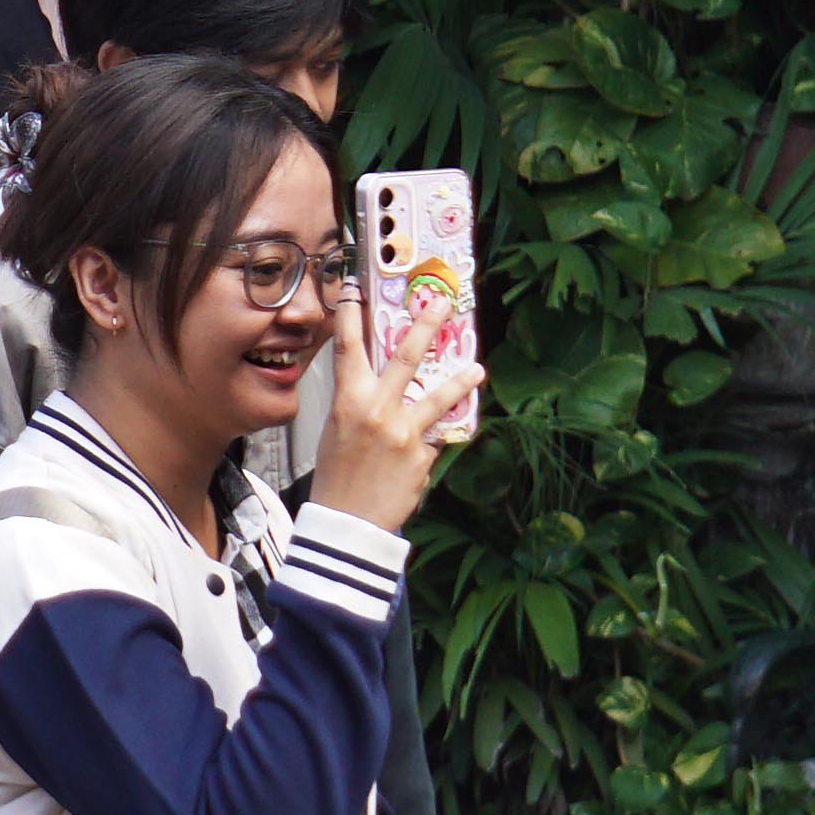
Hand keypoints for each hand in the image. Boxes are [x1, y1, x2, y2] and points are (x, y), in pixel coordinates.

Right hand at [308, 279, 483, 532]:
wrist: (347, 526)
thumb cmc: (337, 479)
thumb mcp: (337, 433)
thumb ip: (360, 405)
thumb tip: (387, 386)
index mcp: (348, 403)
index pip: (348, 349)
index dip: (352, 315)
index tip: (357, 288)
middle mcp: (377, 411)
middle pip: (406, 357)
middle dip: (425, 326)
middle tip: (442, 303)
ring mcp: (404, 432)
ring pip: (439, 396)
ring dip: (461, 380)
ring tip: (477, 369)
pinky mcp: (423, 456)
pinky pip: (431, 440)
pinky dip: (424, 447)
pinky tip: (410, 464)